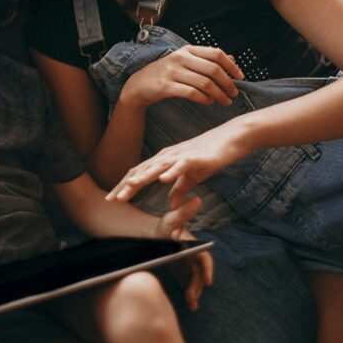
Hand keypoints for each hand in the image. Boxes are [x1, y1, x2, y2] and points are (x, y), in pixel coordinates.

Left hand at [108, 122, 249, 206]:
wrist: (231, 138)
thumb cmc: (210, 156)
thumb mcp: (192, 177)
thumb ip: (180, 188)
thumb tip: (171, 204)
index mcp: (164, 161)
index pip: (139, 174)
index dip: (124, 187)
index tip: (112, 200)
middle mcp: (168, 156)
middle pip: (142, 171)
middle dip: (126, 186)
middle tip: (112, 199)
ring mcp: (181, 155)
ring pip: (158, 167)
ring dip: (143, 178)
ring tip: (129, 187)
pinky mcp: (196, 157)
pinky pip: (182, 165)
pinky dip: (172, 172)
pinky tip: (163, 179)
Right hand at [118, 45, 242, 109]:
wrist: (138, 85)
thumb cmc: (166, 74)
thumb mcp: (185, 62)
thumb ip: (206, 60)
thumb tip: (231, 58)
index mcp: (187, 50)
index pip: (216, 53)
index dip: (231, 65)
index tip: (240, 77)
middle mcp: (180, 58)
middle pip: (213, 69)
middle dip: (228, 83)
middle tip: (234, 93)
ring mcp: (172, 72)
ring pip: (204, 83)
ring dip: (219, 94)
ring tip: (226, 102)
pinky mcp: (166, 86)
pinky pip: (191, 93)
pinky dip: (204, 99)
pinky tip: (209, 102)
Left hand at [156, 196, 213, 310]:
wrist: (152, 236)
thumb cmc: (163, 227)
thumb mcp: (171, 219)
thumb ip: (183, 212)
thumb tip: (197, 198)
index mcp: (194, 245)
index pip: (204, 258)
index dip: (207, 269)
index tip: (207, 281)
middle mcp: (194, 256)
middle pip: (199, 273)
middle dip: (198, 286)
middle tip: (192, 297)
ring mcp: (189, 265)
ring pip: (195, 281)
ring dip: (195, 292)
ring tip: (192, 304)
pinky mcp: (183, 272)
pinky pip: (188, 284)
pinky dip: (190, 293)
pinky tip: (190, 304)